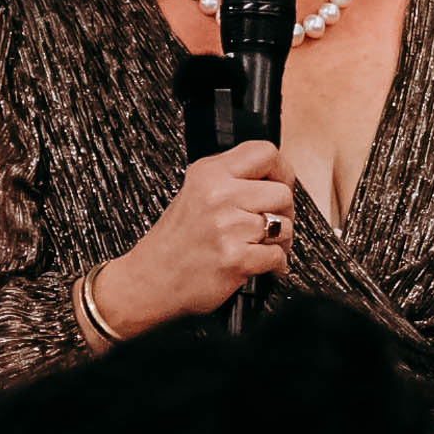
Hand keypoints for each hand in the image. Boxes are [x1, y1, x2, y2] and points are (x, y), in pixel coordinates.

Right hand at [90, 141, 293, 336]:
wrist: (148, 281)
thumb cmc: (173, 242)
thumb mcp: (195, 192)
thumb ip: (231, 180)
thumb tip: (275, 178)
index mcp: (209, 173)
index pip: (265, 152)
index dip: (282, 170)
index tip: (280, 184)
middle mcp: (218, 195)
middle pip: (283, 193)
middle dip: (284, 213)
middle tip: (271, 225)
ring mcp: (226, 227)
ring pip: (284, 226)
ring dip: (280, 241)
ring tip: (261, 246)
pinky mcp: (234, 258)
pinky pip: (277, 256)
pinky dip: (274, 265)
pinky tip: (259, 264)